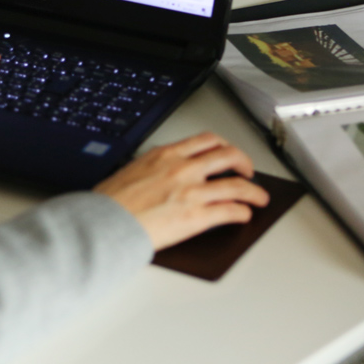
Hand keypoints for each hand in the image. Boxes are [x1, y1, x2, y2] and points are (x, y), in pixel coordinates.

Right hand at [94, 132, 269, 249]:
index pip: (205, 140)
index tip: (226, 152)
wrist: (104, 223)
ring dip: (254, 192)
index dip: (223, 146)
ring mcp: (192, 192)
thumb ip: (153, 168)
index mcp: (165, 155)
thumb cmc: (109, 202)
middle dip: (244, 163)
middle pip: (228, 156)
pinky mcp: (196, 217)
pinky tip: (243, 216)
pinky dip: (242, 213)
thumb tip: (160, 175)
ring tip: (259, 198)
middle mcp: (182, 168)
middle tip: (247, 171)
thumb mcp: (131, 170)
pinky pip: (230, 211)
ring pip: (237, 185)